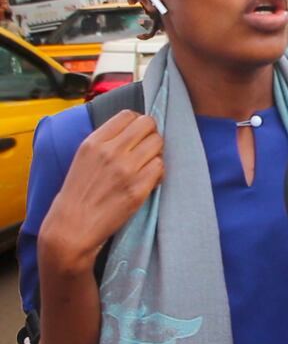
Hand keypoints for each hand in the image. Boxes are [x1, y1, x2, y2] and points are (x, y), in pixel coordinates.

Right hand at [40, 110, 162, 271]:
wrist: (71, 227)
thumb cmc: (78, 193)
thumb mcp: (84, 158)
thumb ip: (107, 141)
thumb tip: (136, 127)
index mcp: (94, 142)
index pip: (129, 115)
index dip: (137, 123)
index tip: (136, 134)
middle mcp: (110, 152)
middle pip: (148, 124)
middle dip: (150, 135)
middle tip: (146, 149)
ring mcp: (126, 170)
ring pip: (158, 144)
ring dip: (156, 153)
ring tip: (145, 165)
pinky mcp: (138, 188)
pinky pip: (161, 167)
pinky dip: (157, 173)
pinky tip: (147, 180)